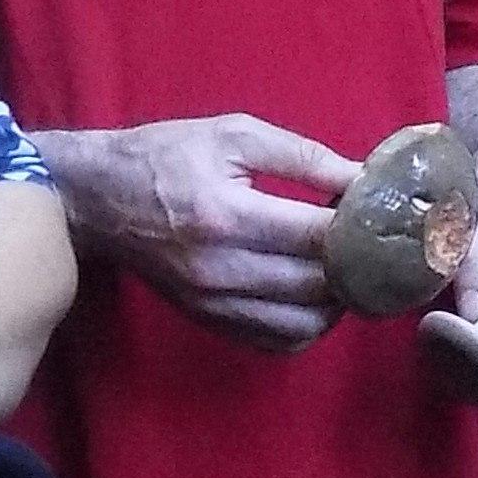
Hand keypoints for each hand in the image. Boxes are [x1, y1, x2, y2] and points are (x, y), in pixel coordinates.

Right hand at [69, 115, 359, 352]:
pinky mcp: (210, 320)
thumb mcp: (232, 134)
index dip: (361, 227)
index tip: (380, 212)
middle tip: (370, 241)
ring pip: (305, 323)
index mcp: (226, 214)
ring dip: (338, 301)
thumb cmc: (165, 156)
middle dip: (357, 265)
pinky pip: (278, 342)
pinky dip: (309, 325)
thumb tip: (361, 178)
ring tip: (345, 269)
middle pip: (319, 285)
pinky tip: (314, 295)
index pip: (318, 236)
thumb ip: (302, 156)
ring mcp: (214, 302)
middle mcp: (221, 268)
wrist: (97, 199)